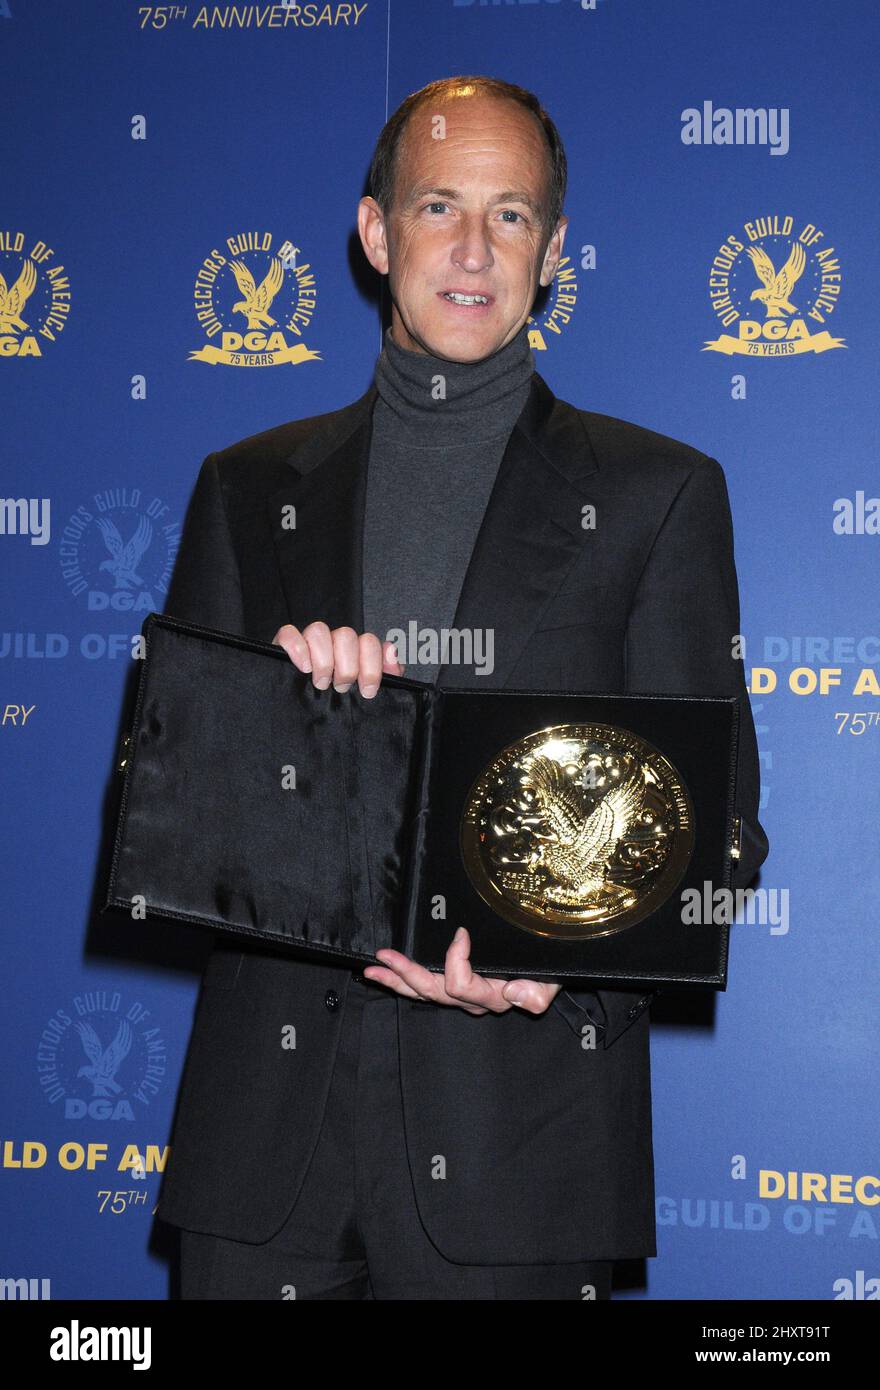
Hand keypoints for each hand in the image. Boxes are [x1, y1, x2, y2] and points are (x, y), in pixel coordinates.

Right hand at [272, 621, 403, 697]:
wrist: (300, 728)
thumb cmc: (337, 707)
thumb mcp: (364, 694)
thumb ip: (387, 675)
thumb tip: (392, 655)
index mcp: (354, 652)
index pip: (369, 642)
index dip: (372, 664)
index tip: (367, 690)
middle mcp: (333, 643)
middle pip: (345, 635)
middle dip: (347, 666)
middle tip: (342, 688)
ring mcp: (308, 642)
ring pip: (318, 630)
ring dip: (323, 659)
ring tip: (321, 683)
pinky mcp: (284, 646)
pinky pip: (289, 633)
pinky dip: (297, 648)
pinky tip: (303, 668)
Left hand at [363, 926, 560, 1015]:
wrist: (552, 969)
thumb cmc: (550, 971)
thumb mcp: (551, 981)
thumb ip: (536, 993)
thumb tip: (512, 993)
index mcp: (493, 997)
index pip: (462, 985)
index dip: (455, 961)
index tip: (460, 933)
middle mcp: (474, 1001)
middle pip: (433, 991)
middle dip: (406, 972)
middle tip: (385, 955)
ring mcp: (462, 996)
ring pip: (423, 993)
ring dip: (396, 979)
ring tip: (373, 967)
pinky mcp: (455, 989)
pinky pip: (425, 989)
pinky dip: (403, 981)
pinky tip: (385, 973)